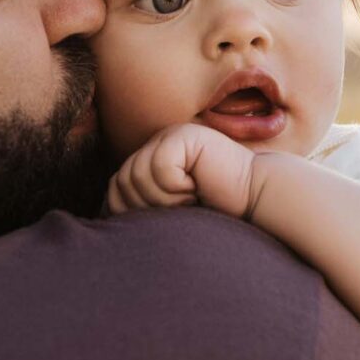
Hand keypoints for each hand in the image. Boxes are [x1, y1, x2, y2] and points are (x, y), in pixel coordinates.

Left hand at [105, 121, 255, 220]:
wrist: (257, 203)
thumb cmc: (215, 214)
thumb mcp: (169, 214)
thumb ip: (140, 209)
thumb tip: (102, 218)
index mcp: (151, 162)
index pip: (114, 188)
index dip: (127, 212)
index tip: (161, 222)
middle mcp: (157, 145)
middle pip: (122, 182)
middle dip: (148, 207)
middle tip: (182, 210)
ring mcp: (171, 136)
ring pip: (138, 176)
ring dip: (165, 200)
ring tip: (191, 199)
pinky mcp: (186, 136)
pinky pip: (160, 168)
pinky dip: (176, 188)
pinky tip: (199, 186)